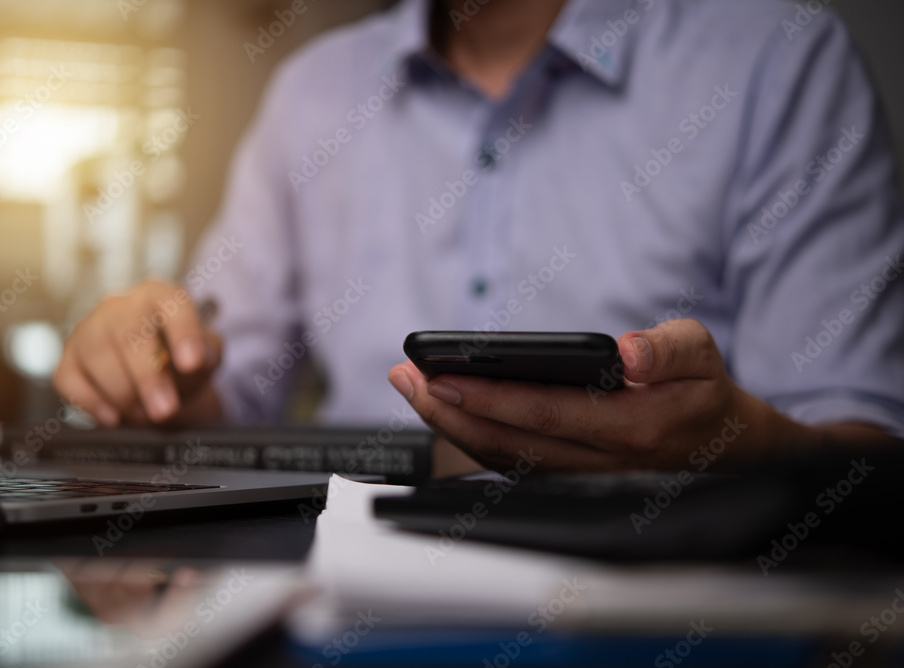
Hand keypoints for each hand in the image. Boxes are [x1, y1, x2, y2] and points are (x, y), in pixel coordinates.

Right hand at [54, 280, 222, 425]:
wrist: (157, 375)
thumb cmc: (179, 359)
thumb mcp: (204, 355)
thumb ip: (205, 355)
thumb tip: (193, 363)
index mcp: (160, 296)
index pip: (172, 304)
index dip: (183, 333)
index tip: (192, 364)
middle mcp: (120, 306)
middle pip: (128, 333)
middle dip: (148, 377)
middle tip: (165, 410)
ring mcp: (88, 329)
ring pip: (97, 354)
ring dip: (123, 393)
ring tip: (145, 415)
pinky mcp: (68, 358)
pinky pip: (69, 380)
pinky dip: (92, 403)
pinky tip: (113, 417)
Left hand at [388, 319, 820, 472]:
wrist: (724, 451)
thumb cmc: (704, 394)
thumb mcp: (703, 355)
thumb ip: (669, 351)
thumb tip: (629, 355)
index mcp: (636, 430)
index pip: (547, 414)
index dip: (489, 398)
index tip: (441, 377)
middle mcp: (602, 465)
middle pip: (510, 444)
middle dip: (450, 412)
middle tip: (406, 377)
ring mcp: (582, 479)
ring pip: (504, 460)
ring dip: (452, 428)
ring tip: (414, 388)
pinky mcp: (570, 480)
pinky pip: (512, 465)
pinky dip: (472, 440)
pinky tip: (446, 412)